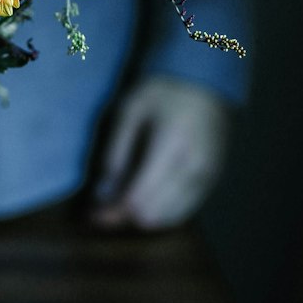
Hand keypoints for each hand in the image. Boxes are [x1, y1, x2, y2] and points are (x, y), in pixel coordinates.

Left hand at [88, 75, 230, 231]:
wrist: (205, 83)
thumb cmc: (161, 93)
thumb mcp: (129, 112)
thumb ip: (114, 153)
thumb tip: (102, 196)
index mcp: (170, 147)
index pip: (138, 199)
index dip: (111, 213)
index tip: (90, 215)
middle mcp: (193, 169)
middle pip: (152, 216)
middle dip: (124, 217)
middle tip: (103, 207)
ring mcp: (207, 179)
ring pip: (169, 219)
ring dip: (142, 218)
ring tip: (122, 201)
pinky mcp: (212, 182)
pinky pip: (184, 212)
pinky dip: (161, 213)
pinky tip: (145, 200)